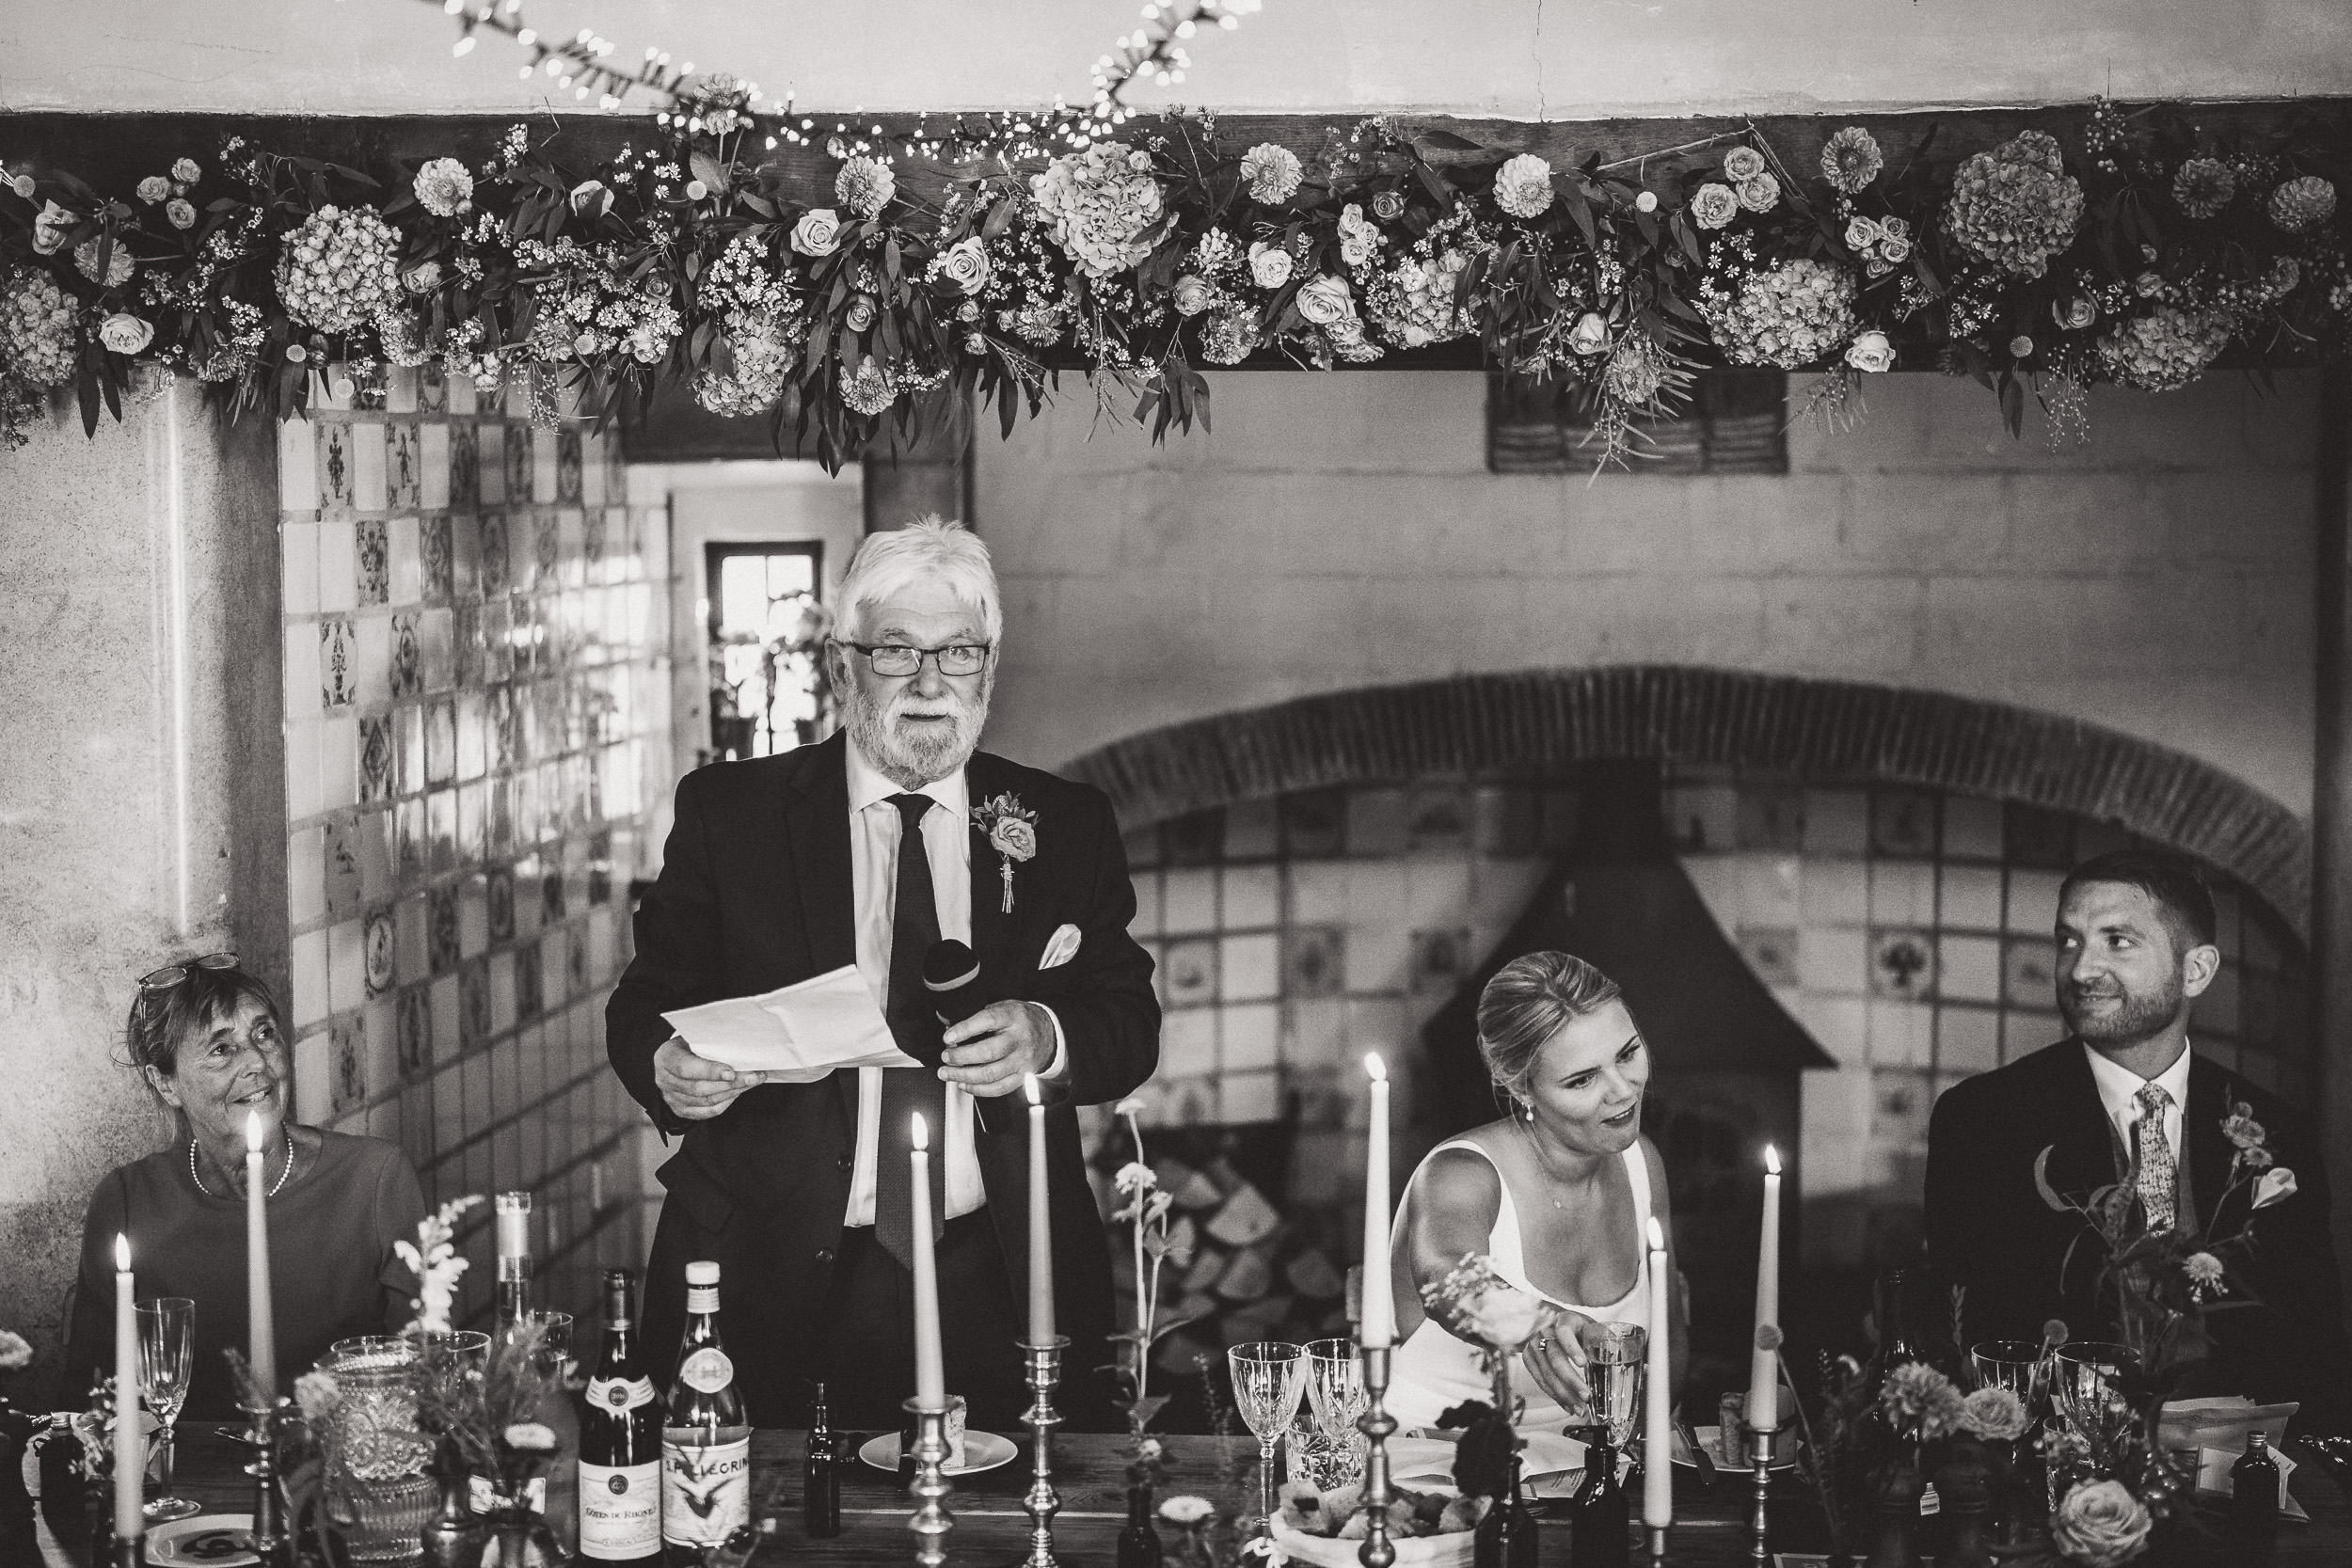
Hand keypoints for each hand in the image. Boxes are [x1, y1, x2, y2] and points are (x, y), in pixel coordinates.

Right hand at [654, 1036, 763, 1120]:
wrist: (671, 1062)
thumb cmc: (687, 1046)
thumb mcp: (691, 1037)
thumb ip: (707, 1041)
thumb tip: (738, 1041)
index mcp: (666, 1058)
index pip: (686, 1068)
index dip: (709, 1071)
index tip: (731, 1072)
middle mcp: (666, 1081)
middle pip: (700, 1088)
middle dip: (731, 1083)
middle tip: (754, 1076)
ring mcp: (672, 1099)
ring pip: (707, 1101)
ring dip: (733, 1092)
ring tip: (752, 1082)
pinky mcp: (682, 1111)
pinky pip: (707, 1112)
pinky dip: (726, 1102)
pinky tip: (739, 1091)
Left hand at [939, 1002, 1054, 1096]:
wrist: (1048, 1034)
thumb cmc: (1021, 1020)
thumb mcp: (1005, 1006)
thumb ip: (982, 1015)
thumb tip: (951, 1026)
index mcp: (1013, 1017)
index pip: (987, 1021)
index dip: (965, 1029)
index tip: (948, 1037)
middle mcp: (1019, 1039)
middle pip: (988, 1052)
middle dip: (960, 1057)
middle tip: (946, 1056)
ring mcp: (1021, 1060)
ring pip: (990, 1074)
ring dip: (964, 1076)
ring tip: (947, 1073)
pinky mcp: (1022, 1076)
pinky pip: (998, 1088)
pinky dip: (978, 1089)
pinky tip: (964, 1084)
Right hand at [1521, 1309, 1600, 1413]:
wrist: (1553, 1323)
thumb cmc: (1579, 1329)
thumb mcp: (1592, 1328)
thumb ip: (1605, 1342)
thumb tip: (1631, 1361)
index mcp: (1564, 1320)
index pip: (1565, 1333)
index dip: (1572, 1348)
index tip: (1583, 1363)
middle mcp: (1545, 1331)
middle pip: (1556, 1359)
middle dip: (1572, 1381)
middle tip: (1586, 1396)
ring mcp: (1534, 1344)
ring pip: (1547, 1374)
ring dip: (1564, 1395)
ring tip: (1580, 1409)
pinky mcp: (1528, 1358)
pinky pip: (1540, 1381)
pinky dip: (1555, 1396)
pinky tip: (1568, 1406)